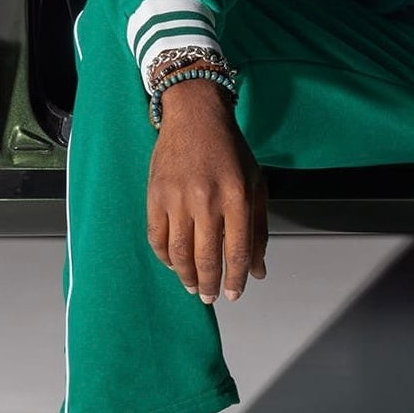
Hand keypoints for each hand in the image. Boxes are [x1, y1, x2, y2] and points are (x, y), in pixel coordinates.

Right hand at [146, 79, 267, 304]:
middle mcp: (207, 199)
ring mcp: (178, 197)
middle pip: (206, 257)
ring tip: (193, 286)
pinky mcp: (155, 195)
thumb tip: (258, 270)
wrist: (195, 115)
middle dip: (210, 284)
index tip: (234, 294)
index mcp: (237, 196)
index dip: (235, 278)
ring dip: (186, 276)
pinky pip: (157, 237)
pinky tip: (174, 263)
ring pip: (179, 252)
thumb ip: (258, 229)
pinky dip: (165, 256)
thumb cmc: (229, 149)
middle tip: (211, 297)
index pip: (236, 250)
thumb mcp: (255, 183)